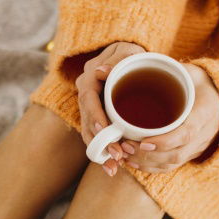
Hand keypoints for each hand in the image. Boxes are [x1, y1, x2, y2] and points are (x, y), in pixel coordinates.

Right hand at [75, 41, 145, 175]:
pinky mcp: (98, 118)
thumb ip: (117, 60)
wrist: (130, 59)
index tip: (104, 130)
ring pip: (90, 133)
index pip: (87, 99)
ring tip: (114, 167)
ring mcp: (91, 108)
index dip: (94, 115)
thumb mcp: (127, 51)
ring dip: (101, 152)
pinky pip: (97, 137)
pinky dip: (104, 152)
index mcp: (89, 78)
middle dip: (100, 141)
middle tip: (116, 155)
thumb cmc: (131, 53)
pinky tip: (112, 167)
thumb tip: (100, 71)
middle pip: (88, 121)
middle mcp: (86, 94)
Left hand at [122, 64, 218, 173]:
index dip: (165, 142)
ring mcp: (197, 147)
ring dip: (146, 163)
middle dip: (148, 155)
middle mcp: (203, 135)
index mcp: (205, 113)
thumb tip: (138, 68)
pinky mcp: (191, 154)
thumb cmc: (204, 84)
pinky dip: (151, 168)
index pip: (186, 134)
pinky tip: (133, 162)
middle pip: (175, 154)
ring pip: (171, 163)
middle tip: (125, 146)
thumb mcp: (193, 73)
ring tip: (125, 153)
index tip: (144, 142)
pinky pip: (171, 167)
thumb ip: (171, 72)